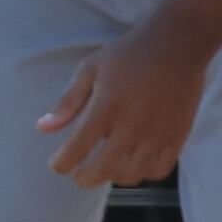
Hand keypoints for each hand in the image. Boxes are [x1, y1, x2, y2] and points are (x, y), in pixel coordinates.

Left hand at [42, 14, 212, 187]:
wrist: (179, 43)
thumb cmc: (130, 53)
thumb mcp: (91, 69)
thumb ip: (68, 102)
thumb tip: (42, 128)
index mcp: (106, 108)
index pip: (75, 150)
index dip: (61, 164)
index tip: (58, 163)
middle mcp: (131, 126)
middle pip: (101, 171)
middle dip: (84, 178)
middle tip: (80, 174)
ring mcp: (158, 133)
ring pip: (131, 175)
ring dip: (113, 175)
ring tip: (109, 165)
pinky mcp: (178, 135)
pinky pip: (160, 170)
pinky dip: (144, 172)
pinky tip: (137, 161)